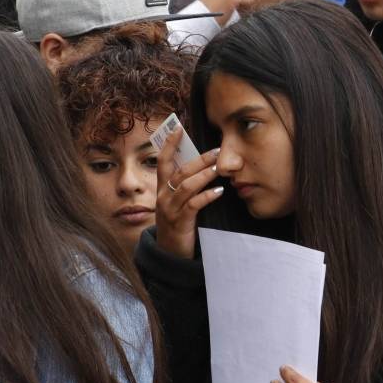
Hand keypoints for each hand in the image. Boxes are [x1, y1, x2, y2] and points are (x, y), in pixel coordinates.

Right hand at [154, 128, 222, 258]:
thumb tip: (204, 165)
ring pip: (186, 186)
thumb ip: (186, 186)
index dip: (169, 144)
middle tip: (217, 150)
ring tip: (219, 168)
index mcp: (162, 189)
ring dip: (203, 175)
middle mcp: (163, 196)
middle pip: (180, 171)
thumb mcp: (178, 202)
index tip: (178, 127)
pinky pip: (193, 205)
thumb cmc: (178, 224)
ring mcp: (170, 209)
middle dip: (198, 159)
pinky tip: (219, 191)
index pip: (163, 161)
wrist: (170, 254)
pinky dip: (207, 196)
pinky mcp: (180, 222)